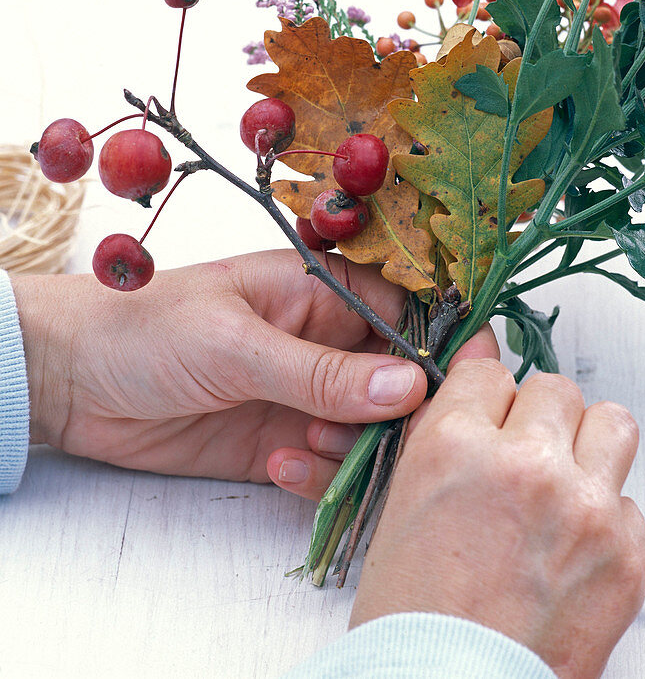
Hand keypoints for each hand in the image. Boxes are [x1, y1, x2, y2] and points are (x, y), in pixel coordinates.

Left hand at [16, 249, 467, 492]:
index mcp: (324, 291)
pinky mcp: (283, 442)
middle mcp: (327, 342)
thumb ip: (324, 373)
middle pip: (401, 381)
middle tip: (387, 438)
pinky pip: (330, 466)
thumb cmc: (144, 328)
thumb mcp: (239, 343)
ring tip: (306, 444)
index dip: (438, 348)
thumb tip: (412, 386)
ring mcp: (307, 396)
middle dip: (401, 414)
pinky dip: (319, 475)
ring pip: (372, 431)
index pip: (409, 313)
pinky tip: (279, 465)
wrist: (67, 380)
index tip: (457, 387)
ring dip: (356, 448)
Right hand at [349, 359, 644, 678]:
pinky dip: (605, 522)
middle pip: (556, 390)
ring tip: (567, 487)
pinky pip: (629, 504)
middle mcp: (526, 465)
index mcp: (456, 446)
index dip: (488, 404)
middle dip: (540, 422)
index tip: (491, 424)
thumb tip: (478, 366)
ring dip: (589, 448)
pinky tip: (572, 556)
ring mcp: (585, 507)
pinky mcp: (628, 552)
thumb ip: (445, 433)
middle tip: (526, 462)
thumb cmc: (415, 620)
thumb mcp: (406, 507)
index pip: (491, 375)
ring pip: (613, 424)